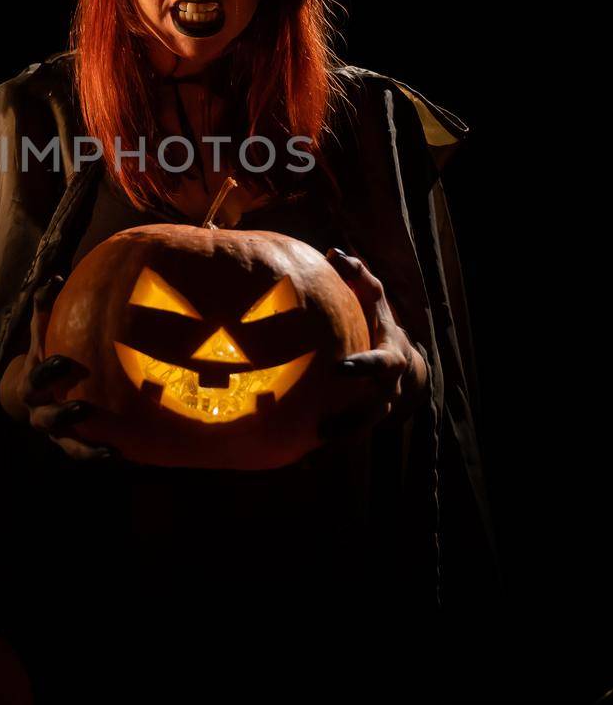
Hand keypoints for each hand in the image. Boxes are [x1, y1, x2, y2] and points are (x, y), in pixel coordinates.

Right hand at [0, 275, 119, 461]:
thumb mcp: (41, 334)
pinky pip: (83, 453)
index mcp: (31, 382)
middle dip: (62, 413)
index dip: (47, 371)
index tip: (63, 361)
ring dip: (85, 447)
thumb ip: (45, 308)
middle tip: (83, 407)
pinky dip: (99, 456)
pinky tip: (122, 456)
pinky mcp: (68, 444)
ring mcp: (53, 432)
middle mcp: (38, 410)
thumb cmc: (43, 352)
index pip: (35, 377)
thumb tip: (55, 274)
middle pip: (45, 416)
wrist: (27, 394)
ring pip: (66, 444)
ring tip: (110, 450)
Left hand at [323, 248, 428, 435]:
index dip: (363, 366)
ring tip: (313, 442)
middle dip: (354, 418)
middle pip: (375, 409)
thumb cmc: (379, 324)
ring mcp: (377, 409)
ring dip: (340, 438)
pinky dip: (328, 445)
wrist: (404, 366)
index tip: (340, 368)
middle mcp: (387, 389)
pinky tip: (300, 452)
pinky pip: (347, 437)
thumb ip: (359, 277)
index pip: (380, 363)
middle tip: (323, 425)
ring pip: (363, 430)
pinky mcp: (363, 422)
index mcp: (390, 358)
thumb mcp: (374, 300)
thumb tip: (333, 253)